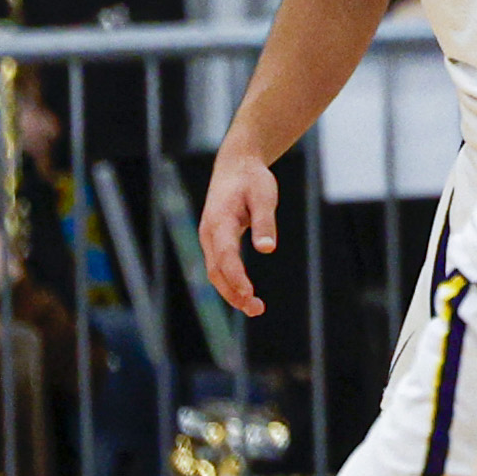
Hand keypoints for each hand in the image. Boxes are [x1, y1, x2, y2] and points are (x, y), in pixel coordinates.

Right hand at [198, 146, 278, 315]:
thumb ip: (264, 222)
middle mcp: (209, 233)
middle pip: (216, 270)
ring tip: (254, 308)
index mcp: (219, 221)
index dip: (236, 276)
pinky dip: (230, 283)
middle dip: (234, 293)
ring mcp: (209, 238)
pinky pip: (219, 266)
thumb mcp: (264, 195)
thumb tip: (267, 249)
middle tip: (256, 310)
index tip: (249, 294)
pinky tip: (245, 295)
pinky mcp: (216, 241)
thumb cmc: (252, 179)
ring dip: (232, 292)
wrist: (236, 166)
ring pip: (216, 272)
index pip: (225, 255)